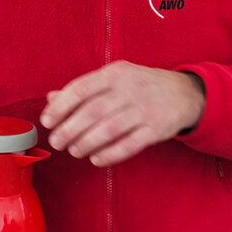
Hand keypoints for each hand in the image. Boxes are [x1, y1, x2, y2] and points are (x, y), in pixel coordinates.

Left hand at [40, 60, 205, 166]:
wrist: (184, 93)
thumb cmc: (142, 85)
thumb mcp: (115, 77)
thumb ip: (84, 88)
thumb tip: (52, 98)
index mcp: (116, 73)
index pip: (81, 88)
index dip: (60, 107)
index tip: (47, 121)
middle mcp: (130, 89)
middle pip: (92, 112)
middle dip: (69, 130)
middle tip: (57, 142)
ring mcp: (145, 109)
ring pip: (109, 130)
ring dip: (86, 143)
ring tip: (74, 151)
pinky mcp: (156, 129)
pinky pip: (129, 145)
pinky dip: (109, 154)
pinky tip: (96, 159)